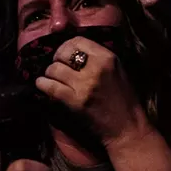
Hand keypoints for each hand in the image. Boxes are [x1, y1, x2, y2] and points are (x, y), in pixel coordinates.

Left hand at [36, 37, 150, 144]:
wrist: (127, 129)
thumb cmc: (124, 101)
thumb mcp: (116, 70)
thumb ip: (97, 58)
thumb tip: (71, 50)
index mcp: (107, 58)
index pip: (77, 41)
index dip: (66, 47)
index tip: (64, 56)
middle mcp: (95, 68)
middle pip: (62, 53)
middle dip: (56, 60)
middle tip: (57, 68)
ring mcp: (84, 85)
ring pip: (53, 69)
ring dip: (49, 74)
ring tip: (52, 80)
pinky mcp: (74, 102)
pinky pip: (50, 87)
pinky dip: (42, 84)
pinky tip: (43, 85)